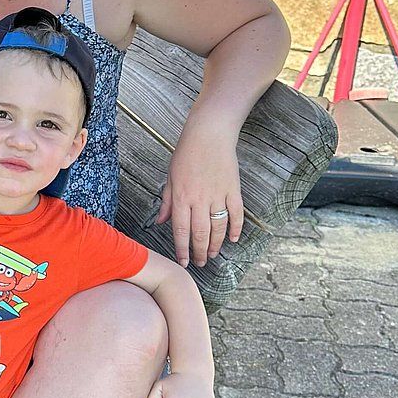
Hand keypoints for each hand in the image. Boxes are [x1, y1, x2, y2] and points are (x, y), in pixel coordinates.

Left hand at [155, 122, 243, 267]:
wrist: (209, 134)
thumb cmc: (186, 153)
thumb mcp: (170, 177)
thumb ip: (167, 201)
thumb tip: (161, 222)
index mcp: (181, 197)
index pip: (180, 230)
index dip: (182, 249)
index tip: (184, 261)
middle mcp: (199, 200)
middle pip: (200, 233)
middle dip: (200, 252)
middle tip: (200, 263)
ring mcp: (218, 195)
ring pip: (218, 227)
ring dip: (216, 244)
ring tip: (213, 254)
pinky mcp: (233, 190)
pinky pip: (236, 214)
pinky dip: (236, 228)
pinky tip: (233, 238)